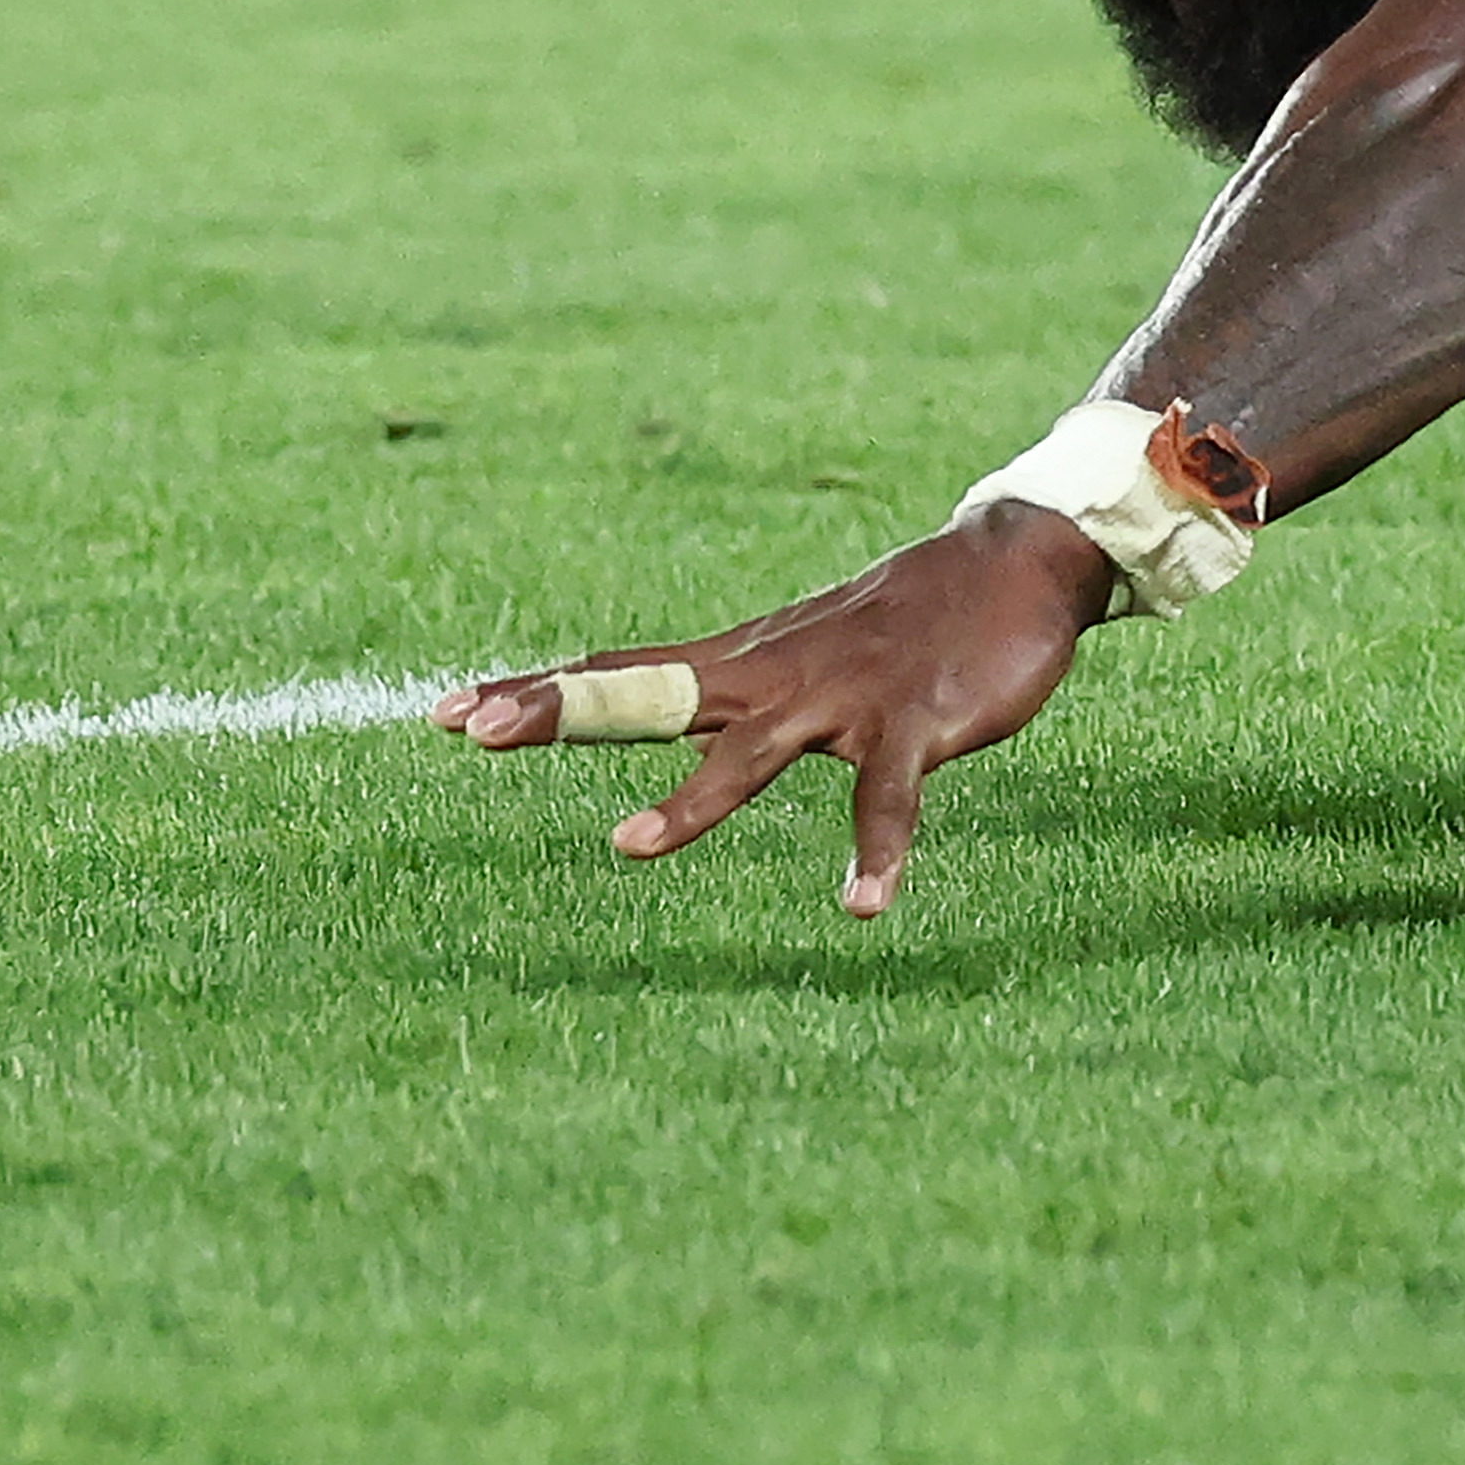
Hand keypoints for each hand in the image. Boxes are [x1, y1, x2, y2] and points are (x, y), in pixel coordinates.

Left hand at [435, 505, 1114, 915]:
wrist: (1017, 560)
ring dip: (690, 802)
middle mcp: (775, 675)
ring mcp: (841, 700)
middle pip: (647, 693)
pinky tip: (862, 904)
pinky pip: (888, 800)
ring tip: (627, 848)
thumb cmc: (906, 616)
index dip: (538, 692)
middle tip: (474, 727)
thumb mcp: (804, 648)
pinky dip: (877, 852)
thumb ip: (739, 684)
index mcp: (746, 663)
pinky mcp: (913, 725)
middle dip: (559, 711)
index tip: (447, 711)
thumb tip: (674, 717)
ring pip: (747, 753)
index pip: (623, 674)